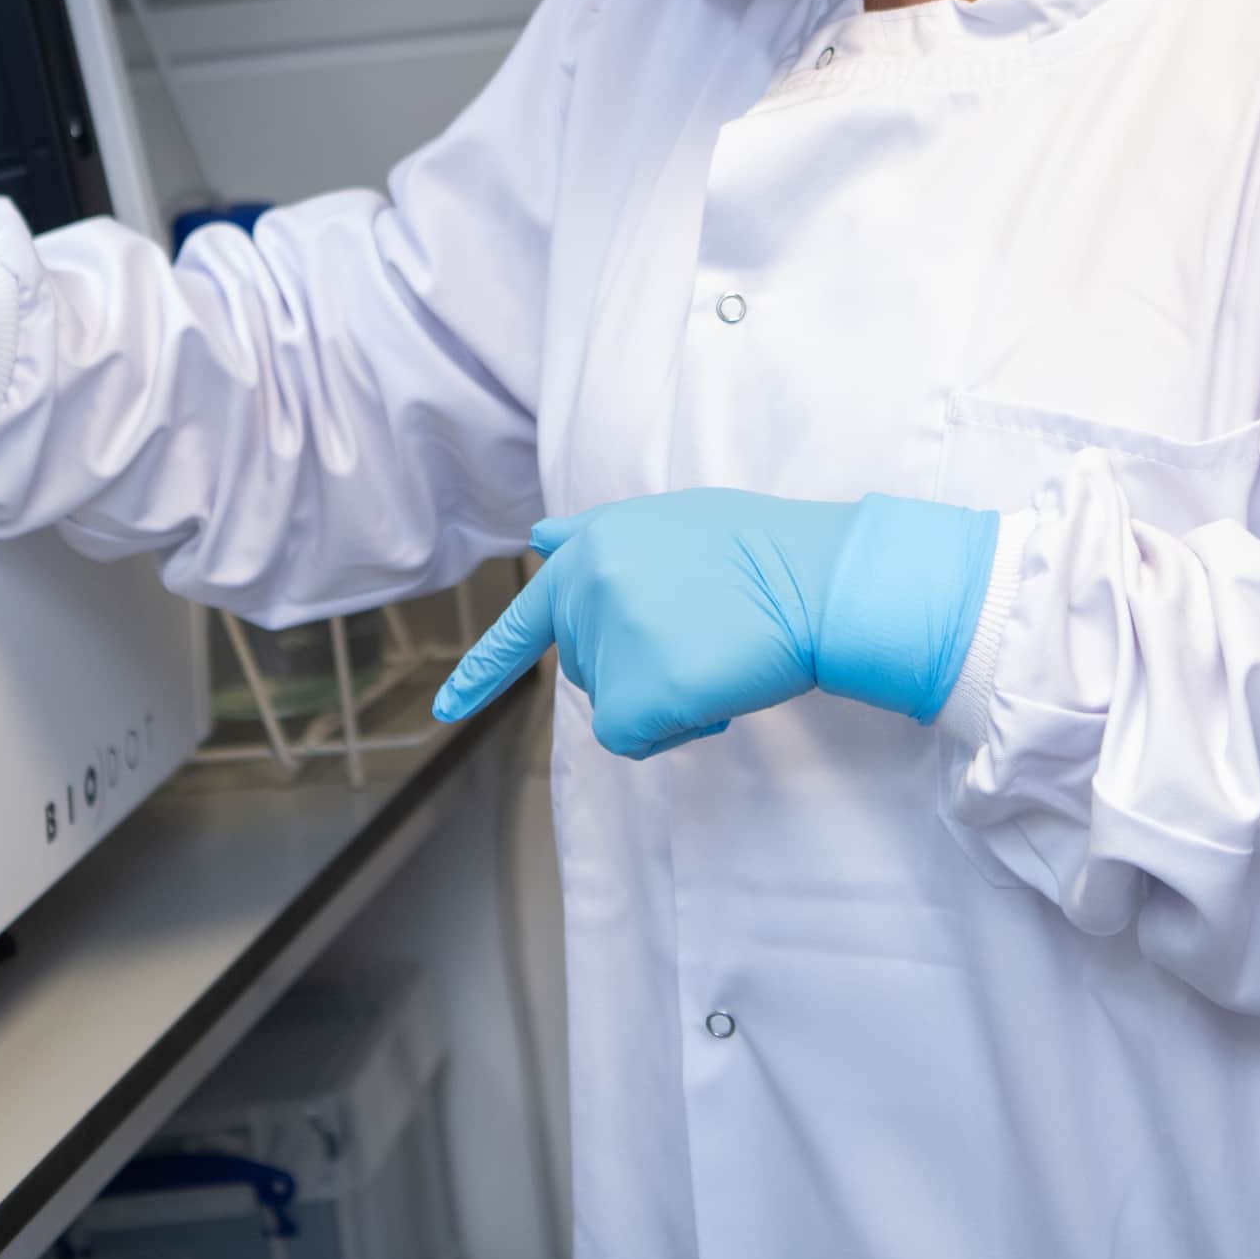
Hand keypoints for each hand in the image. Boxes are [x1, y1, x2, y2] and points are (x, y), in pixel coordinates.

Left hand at [434, 488, 1001, 756]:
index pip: (524, 621)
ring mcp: (607, 644)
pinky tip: (714, 689)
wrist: (813, 578)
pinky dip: (674, 728)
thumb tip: (539, 539)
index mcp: (588, 552)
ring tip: (714, 653)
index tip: (446, 708)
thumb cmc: (759, 550)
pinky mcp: (636, 694)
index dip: (484, 669)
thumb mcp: (666, 520)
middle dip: (637, 668)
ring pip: (615, 708)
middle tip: (701, 635)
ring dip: (661, 697)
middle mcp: (584, 594)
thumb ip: (595, 535)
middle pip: (587, 671)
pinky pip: (636, 738)